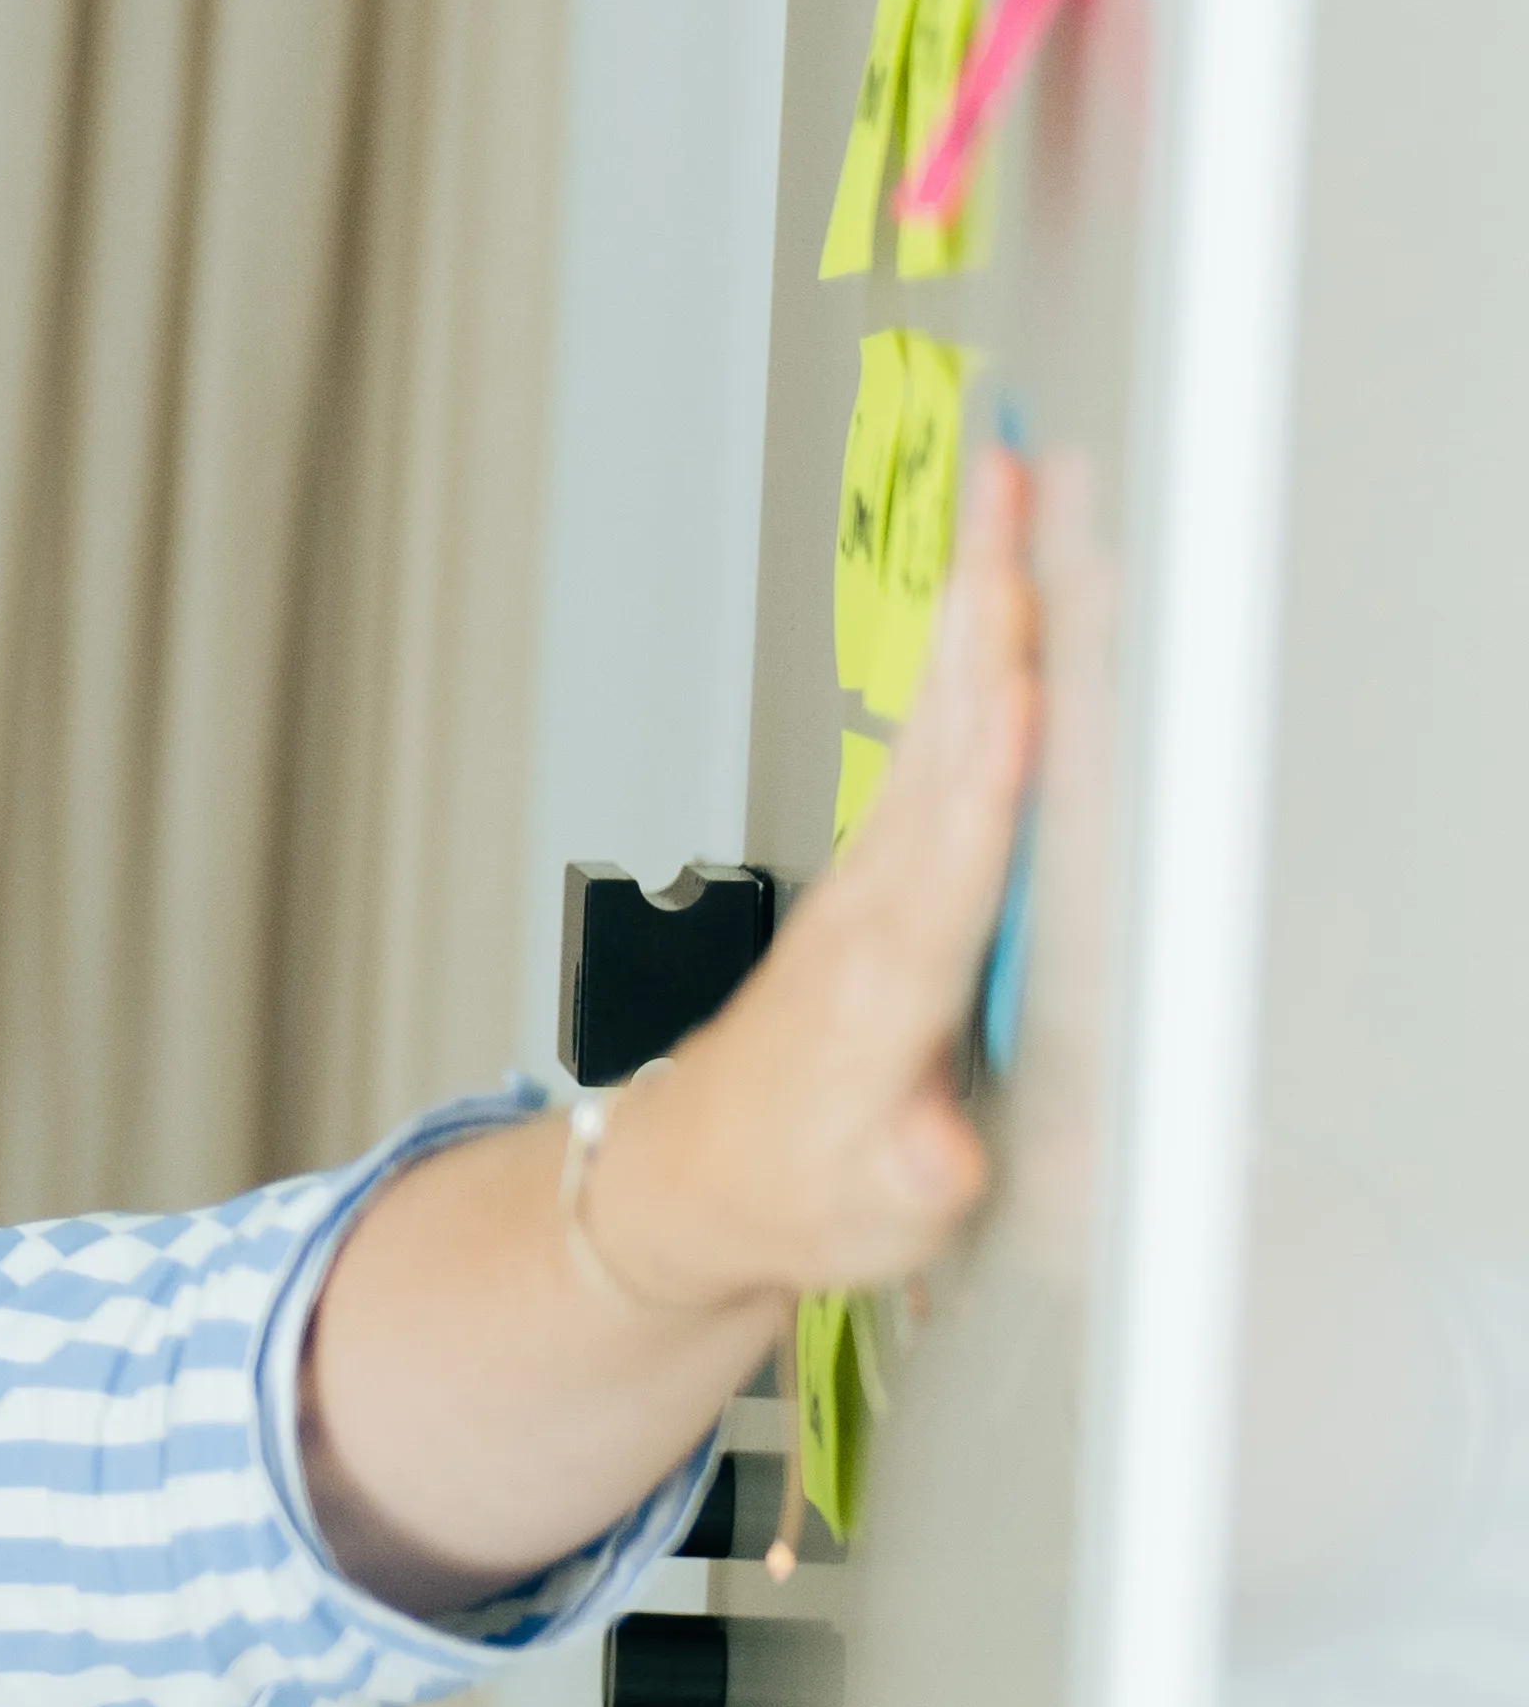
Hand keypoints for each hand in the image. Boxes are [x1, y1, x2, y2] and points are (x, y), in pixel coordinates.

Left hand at [609, 434, 1052, 1307]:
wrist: (691, 1177)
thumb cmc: (794, 1191)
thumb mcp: (864, 1221)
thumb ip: (912, 1179)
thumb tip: (940, 1150)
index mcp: (881, 997)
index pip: (947, 874)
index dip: (986, 788)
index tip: (1015, 699)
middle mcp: (873, 912)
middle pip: (942, 748)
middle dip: (984, 623)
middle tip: (1013, 501)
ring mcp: (874, 875)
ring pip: (938, 716)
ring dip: (979, 598)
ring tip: (1012, 485)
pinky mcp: (886, 861)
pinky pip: (939, 732)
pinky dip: (974, 647)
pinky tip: (1001, 576)